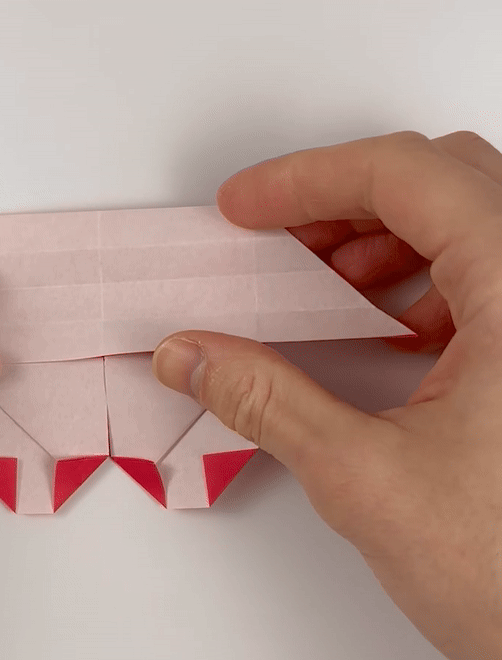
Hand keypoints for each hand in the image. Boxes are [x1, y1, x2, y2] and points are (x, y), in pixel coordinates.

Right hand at [153, 131, 501, 659]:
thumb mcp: (366, 479)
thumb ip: (266, 402)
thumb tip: (191, 356)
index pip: (408, 176)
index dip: (307, 179)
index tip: (243, 206)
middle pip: (441, 184)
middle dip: (341, 204)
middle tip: (271, 239)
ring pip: (464, 228)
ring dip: (378, 244)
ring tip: (315, 288)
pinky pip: (480, 284)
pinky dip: (414, 289)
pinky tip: (373, 332)